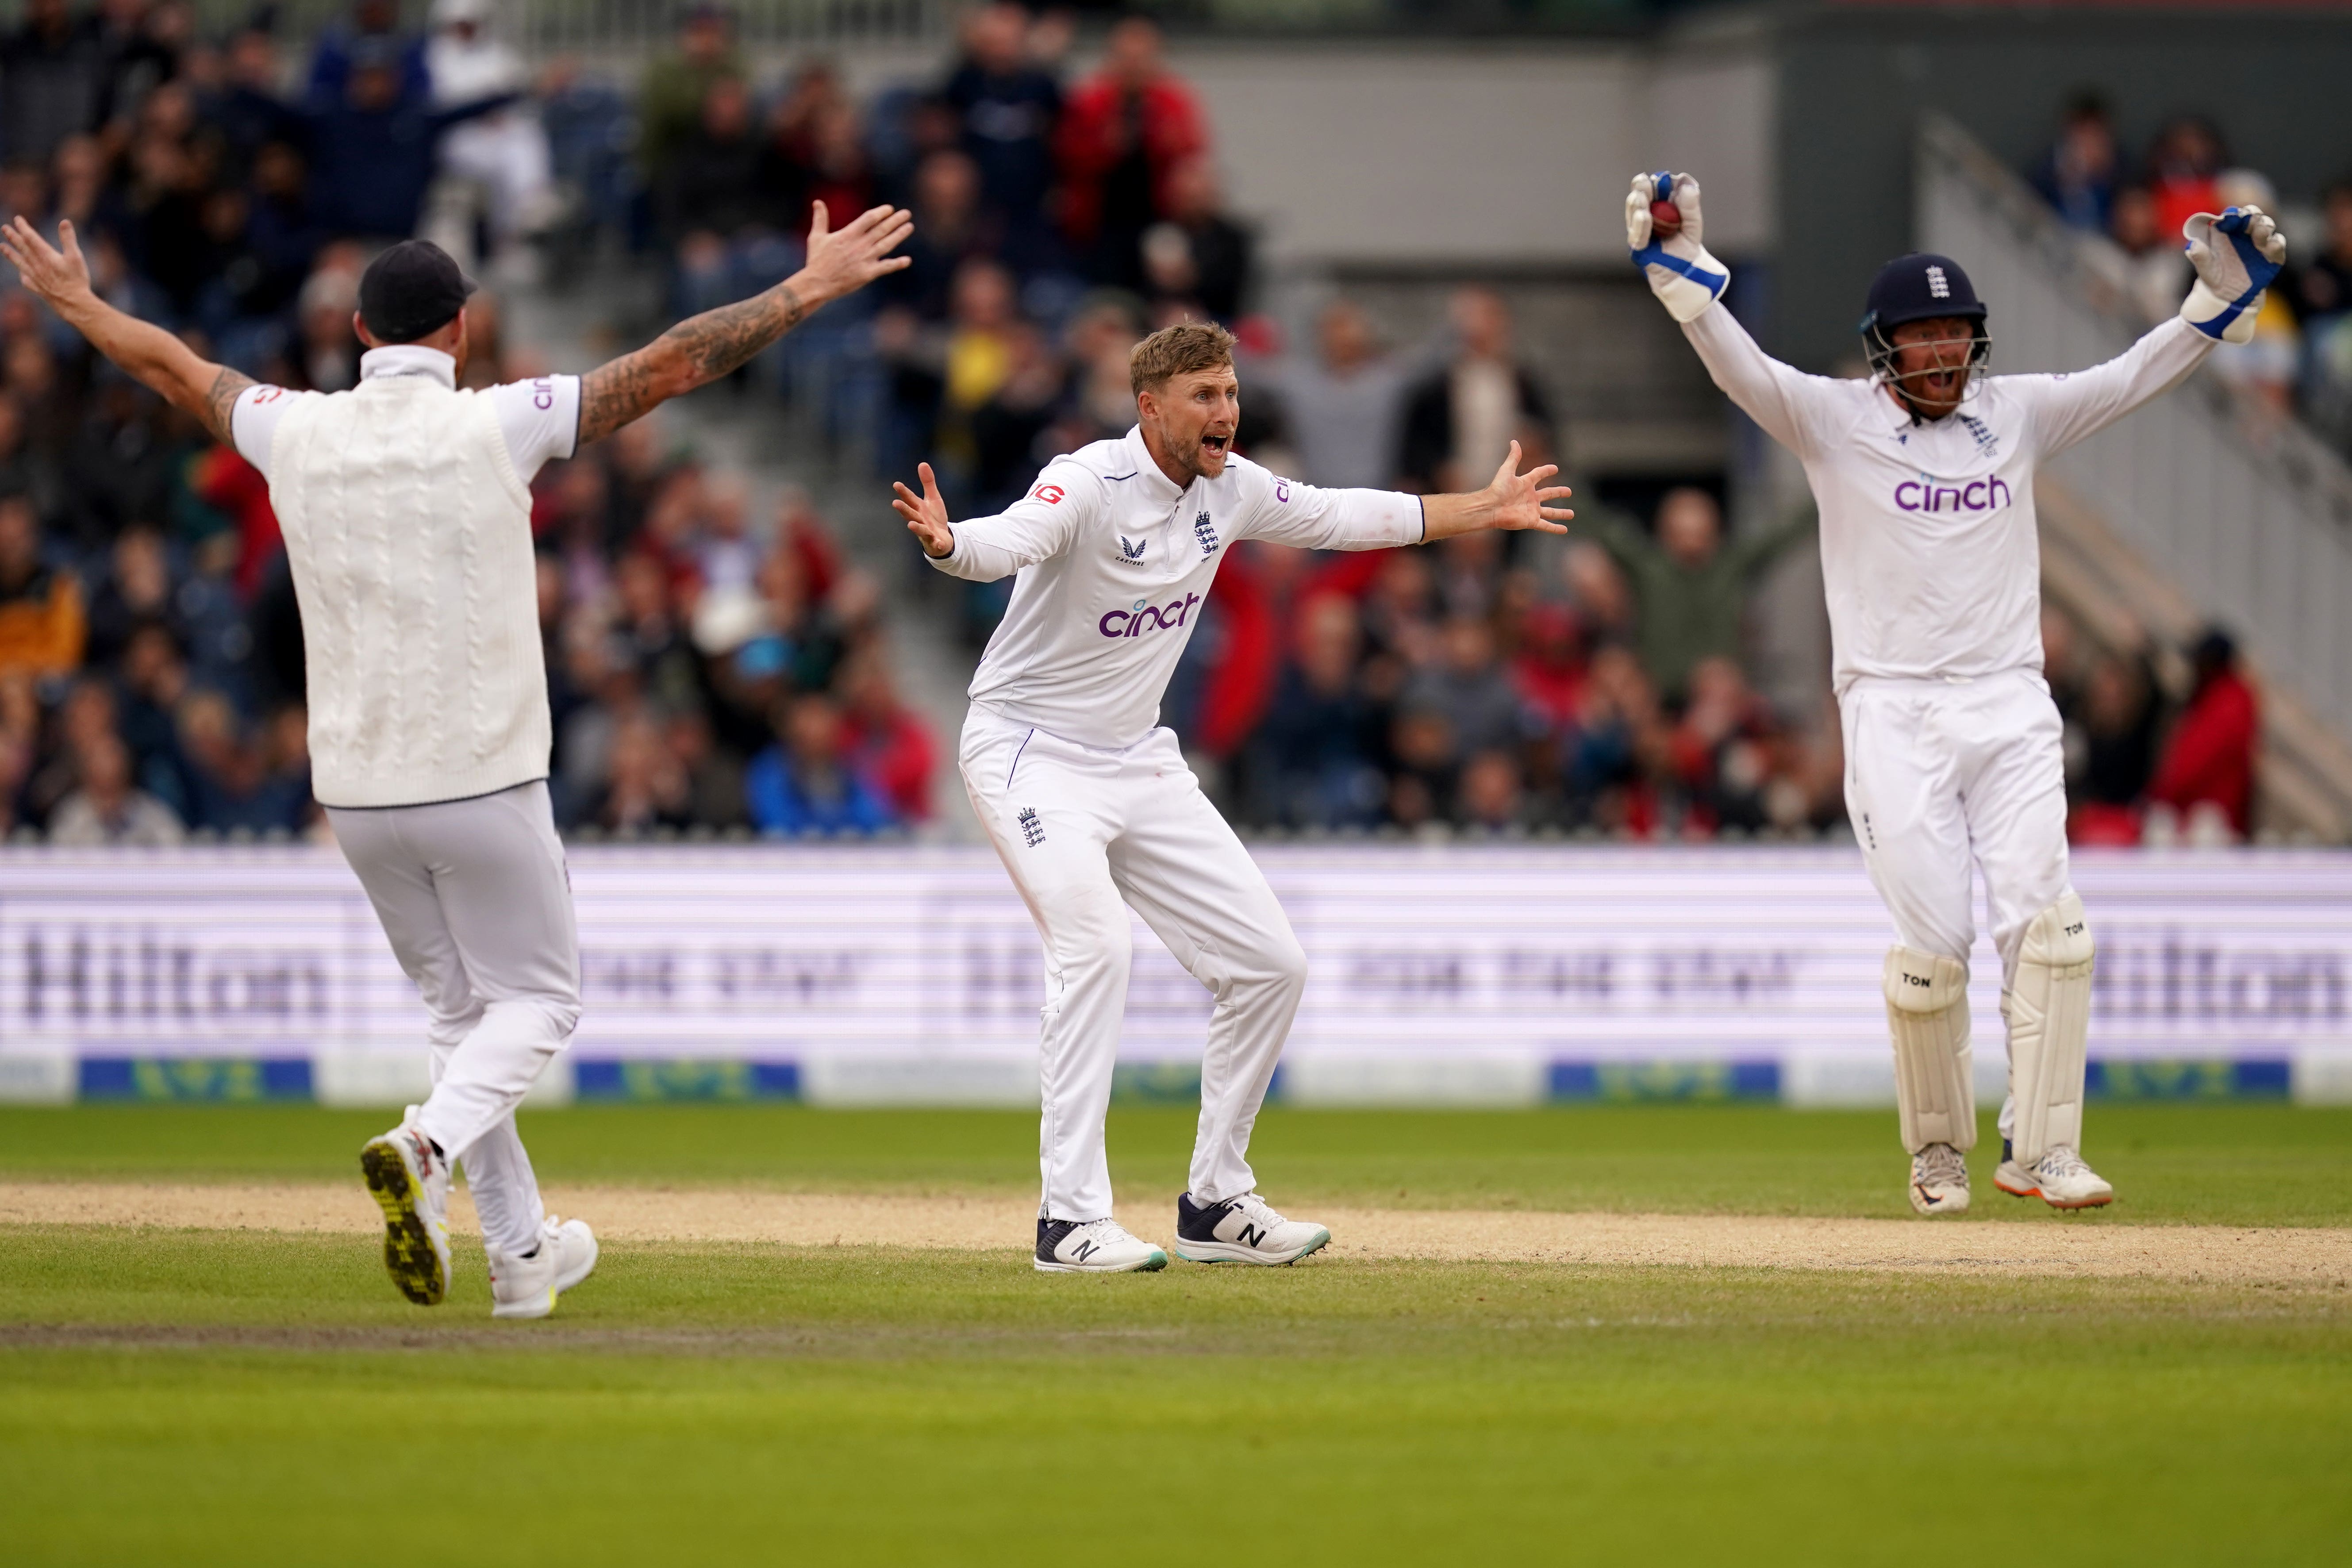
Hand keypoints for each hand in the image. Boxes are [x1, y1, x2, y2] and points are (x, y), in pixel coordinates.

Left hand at [0, 215, 94, 314]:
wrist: (73, 303)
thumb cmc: (77, 279)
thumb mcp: (76, 256)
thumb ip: (68, 239)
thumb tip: (64, 221)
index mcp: (46, 255)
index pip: (31, 237)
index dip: (23, 227)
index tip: (17, 219)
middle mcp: (37, 265)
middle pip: (22, 248)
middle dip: (13, 237)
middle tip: (5, 228)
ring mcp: (36, 277)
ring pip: (20, 262)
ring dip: (10, 254)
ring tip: (2, 246)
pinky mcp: (38, 288)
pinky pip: (26, 280)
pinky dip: (22, 275)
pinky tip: (21, 273)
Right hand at [797, 201, 913, 306]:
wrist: (817, 283)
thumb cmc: (816, 260)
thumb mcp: (817, 236)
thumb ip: (820, 218)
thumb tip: (817, 202)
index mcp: (848, 234)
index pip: (870, 218)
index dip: (881, 212)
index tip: (890, 209)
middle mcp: (860, 244)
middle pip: (882, 229)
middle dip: (896, 220)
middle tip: (907, 213)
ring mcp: (865, 259)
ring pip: (887, 244)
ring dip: (900, 235)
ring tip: (909, 226)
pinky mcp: (868, 273)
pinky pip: (886, 267)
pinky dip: (897, 264)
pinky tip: (907, 260)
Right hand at [892, 461, 954, 557]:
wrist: (942, 539)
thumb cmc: (934, 518)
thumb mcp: (933, 498)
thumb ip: (928, 483)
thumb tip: (922, 463)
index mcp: (919, 508)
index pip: (910, 499)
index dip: (903, 492)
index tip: (896, 484)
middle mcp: (920, 520)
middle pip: (911, 514)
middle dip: (904, 509)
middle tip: (895, 503)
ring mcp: (926, 532)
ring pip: (920, 530)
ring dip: (916, 528)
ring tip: (911, 525)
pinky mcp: (935, 542)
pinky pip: (936, 543)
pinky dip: (937, 544)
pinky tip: (939, 543)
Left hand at [1482, 441, 1572, 533]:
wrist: (1491, 507)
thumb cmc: (1497, 489)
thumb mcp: (1507, 470)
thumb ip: (1513, 457)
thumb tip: (1514, 441)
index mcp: (1525, 484)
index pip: (1538, 475)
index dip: (1546, 471)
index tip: (1555, 469)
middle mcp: (1530, 497)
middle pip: (1548, 494)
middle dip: (1558, 493)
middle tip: (1568, 491)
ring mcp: (1531, 510)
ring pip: (1550, 512)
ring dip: (1561, 513)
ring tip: (1571, 514)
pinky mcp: (1531, 521)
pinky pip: (1546, 525)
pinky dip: (1555, 528)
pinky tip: (1565, 530)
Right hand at [1625, 171, 1727, 322]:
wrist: (1686, 272)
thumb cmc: (1687, 245)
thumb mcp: (1693, 222)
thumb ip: (1690, 204)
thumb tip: (1685, 182)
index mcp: (1657, 207)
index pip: (1653, 189)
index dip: (1655, 183)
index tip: (1662, 178)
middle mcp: (1645, 217)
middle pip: (1639, 199)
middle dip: (1641, 189)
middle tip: (1643, 181)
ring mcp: (1639, 233)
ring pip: (1634, 215)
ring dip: (1637, 204)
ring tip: (1640, 196)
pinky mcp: (1638, 249)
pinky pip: (1638, 237)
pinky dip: (1641, 226)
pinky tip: (1643, 215)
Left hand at [2181, 204, 2286, 343]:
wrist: (2229, 298)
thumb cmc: (2214, 278)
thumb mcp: (2204, 268)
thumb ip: (2199, 255)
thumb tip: (2192, 245)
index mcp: (2228, 231)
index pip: (2234, 215)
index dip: (2234, 214)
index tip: (2231, 216)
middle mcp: (2245, 233)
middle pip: (2254, 216)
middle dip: (2253, 215)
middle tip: (2250, 219)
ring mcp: (2260, 243)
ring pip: (2268, 226)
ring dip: (2265, 227)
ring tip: (2259, 233)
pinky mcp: (2273, 255)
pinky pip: (2278, 244)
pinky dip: (2276, 243)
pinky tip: (2270, 247)